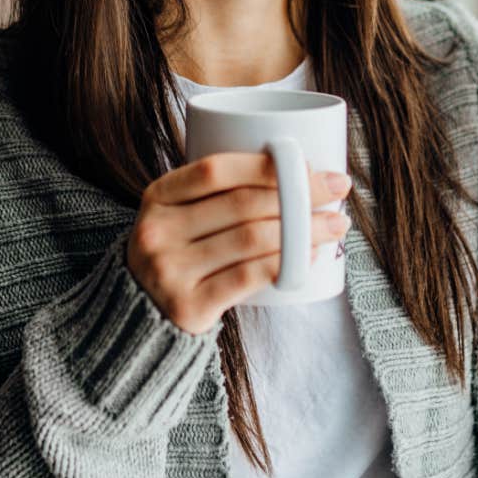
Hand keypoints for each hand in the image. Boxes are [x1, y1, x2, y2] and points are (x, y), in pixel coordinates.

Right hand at [126, 153, 351, 334]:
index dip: (266, 164)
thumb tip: (300, 169)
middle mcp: (158, 231)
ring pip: (251, 239)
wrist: (140, 314)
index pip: (216, 170)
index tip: (310, 163)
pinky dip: (285, 264)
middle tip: (337, 190)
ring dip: (304, 230)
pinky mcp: (188, 306)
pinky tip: (310, 256)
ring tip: (335, 225)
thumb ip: (218, 191)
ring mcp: (169, 270)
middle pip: (242, 204)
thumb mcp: (179, 213)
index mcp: (158, 196)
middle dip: (299, 194)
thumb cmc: (180, 252)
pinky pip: (248, 277)